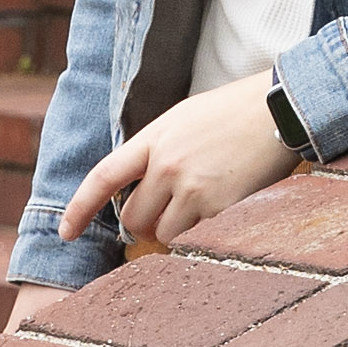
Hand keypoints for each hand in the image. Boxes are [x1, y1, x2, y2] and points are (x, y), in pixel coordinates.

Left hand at [49, 73, 305, 265]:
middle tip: (170, 213)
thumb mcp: (185, 119)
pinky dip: (205, 232)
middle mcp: (167, 164)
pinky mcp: (219, 208)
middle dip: (145, 224)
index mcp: (155, 138)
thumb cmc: (237, 112)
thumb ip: (159, 151)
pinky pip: (197, 238)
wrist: (282, 107)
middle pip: (133, 218)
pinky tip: (226, 205)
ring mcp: (192, 187)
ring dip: (177, 230)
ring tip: (205, 204)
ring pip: (163, 234)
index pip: (103, 177)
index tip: (65, 232)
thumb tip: (142, 188)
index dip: (78, 208)